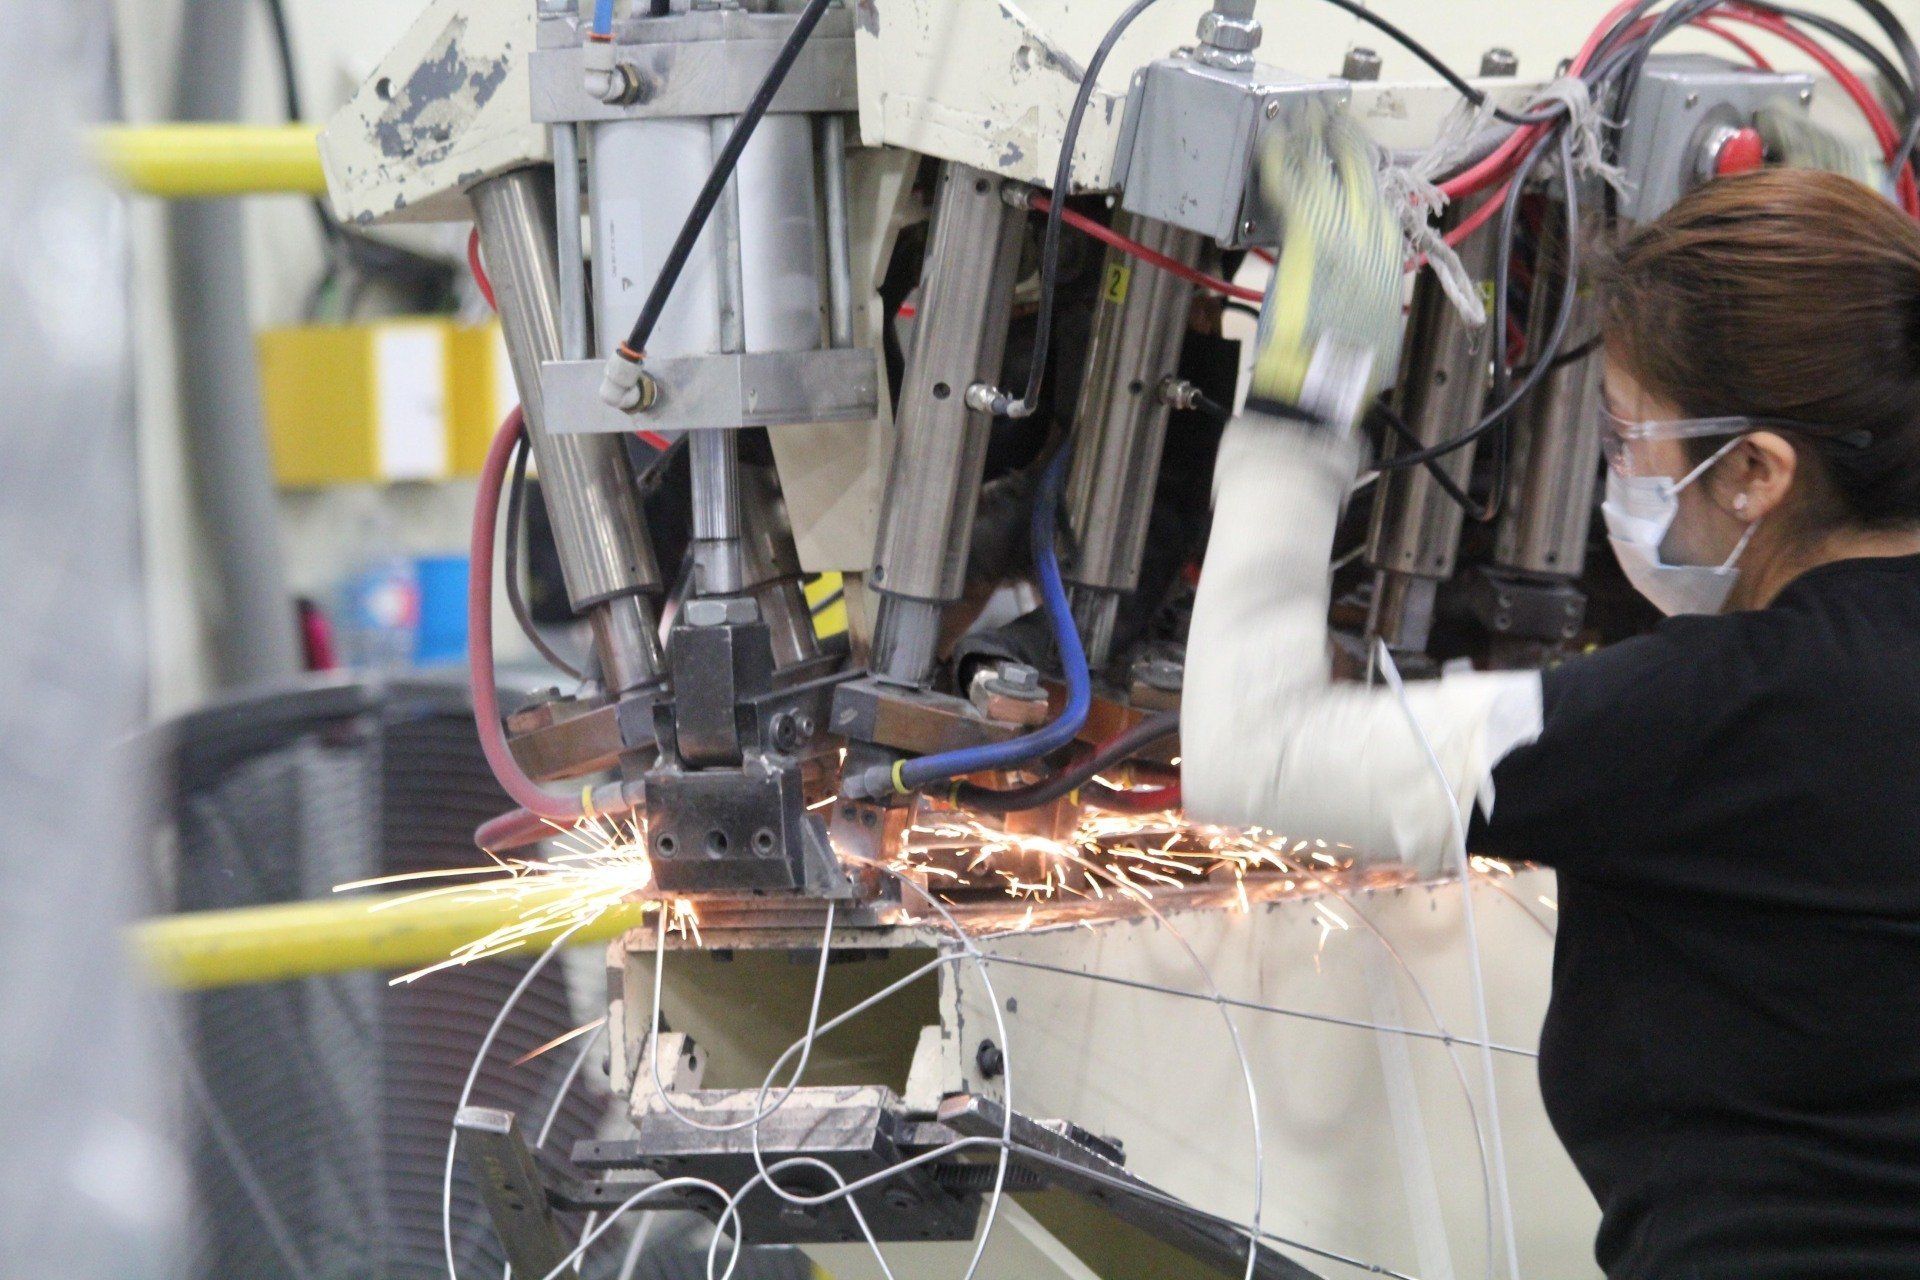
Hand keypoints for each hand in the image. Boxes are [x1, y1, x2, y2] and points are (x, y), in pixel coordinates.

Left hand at [1246, 98, 1404, 432]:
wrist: (1323, 383)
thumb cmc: (1344, 373)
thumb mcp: (1374, 334)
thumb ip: (1368, 303)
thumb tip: (1360, 301)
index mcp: (1387, 261)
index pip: (1378, 203)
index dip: (1364, 175)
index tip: (1356, 157)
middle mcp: (1369, 239)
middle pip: (1359, 174)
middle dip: (1345, 142)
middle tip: (1333, 117)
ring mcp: (1338, 235)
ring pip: (1326, 172)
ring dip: (1314, 139)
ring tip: (1305, 113)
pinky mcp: (1306, 239)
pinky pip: (1290, 189)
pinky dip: (1279, 162)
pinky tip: (1271, 141)